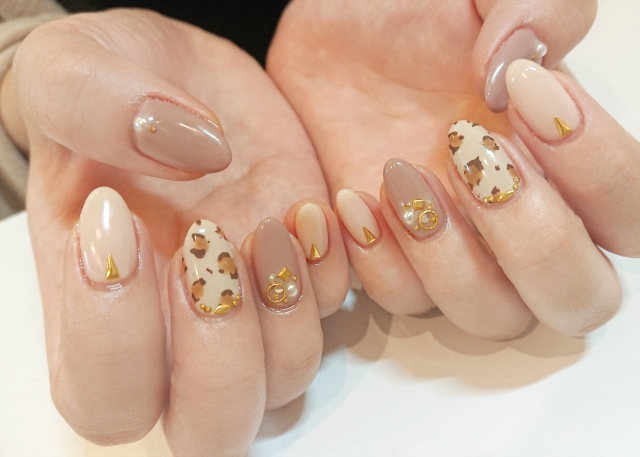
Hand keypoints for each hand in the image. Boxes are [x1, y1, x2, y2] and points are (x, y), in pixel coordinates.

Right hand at [12, 9, 348, 454]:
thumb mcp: (73, 68)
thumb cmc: (110, 85)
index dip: (116, 340)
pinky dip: (333, 274)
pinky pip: (334, 314)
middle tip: (212, 245)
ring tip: (269, 221)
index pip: (103, 395)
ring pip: (285, 383)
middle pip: (209, 427)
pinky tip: (309, 208)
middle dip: (222, 358)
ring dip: (288, 316)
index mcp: (94, 303)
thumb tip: (186, 147)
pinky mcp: (302, 273)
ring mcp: (250, 307)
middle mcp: (175, 327)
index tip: (123, 222)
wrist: (174, 78)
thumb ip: (94, 103)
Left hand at [267, 0, 639, 338]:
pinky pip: (400, 299)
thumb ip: (537, 7)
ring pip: (489, 316)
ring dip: (447, 258)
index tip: (527, 96)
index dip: (595, 169)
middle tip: (471, 154)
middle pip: (576, 299)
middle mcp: (515, 220)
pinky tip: (353, 194)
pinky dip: (379, 258)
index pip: (630, 216)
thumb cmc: (409, 15)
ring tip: (399, 170)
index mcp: (560, 162)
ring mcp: (453, 248)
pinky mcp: (390, 257)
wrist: (330, 37)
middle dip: (531, 239)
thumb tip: (520, 69)